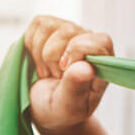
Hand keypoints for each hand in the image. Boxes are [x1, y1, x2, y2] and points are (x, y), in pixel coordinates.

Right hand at [23, 15, 113, 133]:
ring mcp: (70, 33)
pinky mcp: (52, 29)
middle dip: (52, 56)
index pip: (99, 40)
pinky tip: (38, 61)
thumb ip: (76, 88)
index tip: (62, 73)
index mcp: (102, 62)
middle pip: (69, 29)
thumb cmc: (61, 111)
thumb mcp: (68, 107)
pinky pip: (38, 24)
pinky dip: (31, 44)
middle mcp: (89, 42)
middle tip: (53, 77)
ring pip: (49, 25)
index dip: (77, 51)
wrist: (43, 109)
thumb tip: (86, 67)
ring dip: (40, 52)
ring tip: (46, 71)